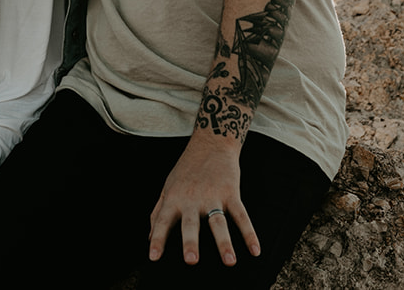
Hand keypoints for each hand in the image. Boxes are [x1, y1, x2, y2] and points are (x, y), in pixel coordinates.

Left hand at [147, 133, 258, 266]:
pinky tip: (255, 250)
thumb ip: (158, 213)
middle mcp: (192, 199)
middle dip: (191, 241)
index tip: (153, 257)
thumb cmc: (186, 169)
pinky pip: (241, 215)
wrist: (211, 143)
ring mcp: (213, 196)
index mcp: (174, 198)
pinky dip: (250, 233)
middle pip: (191, 223)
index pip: (162, 221)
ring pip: (218, 222)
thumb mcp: (168, 187)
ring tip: (230, 261)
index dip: (157, 239)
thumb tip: (149, 237)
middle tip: (191, 260)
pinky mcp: (231, 193)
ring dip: (224, 242)